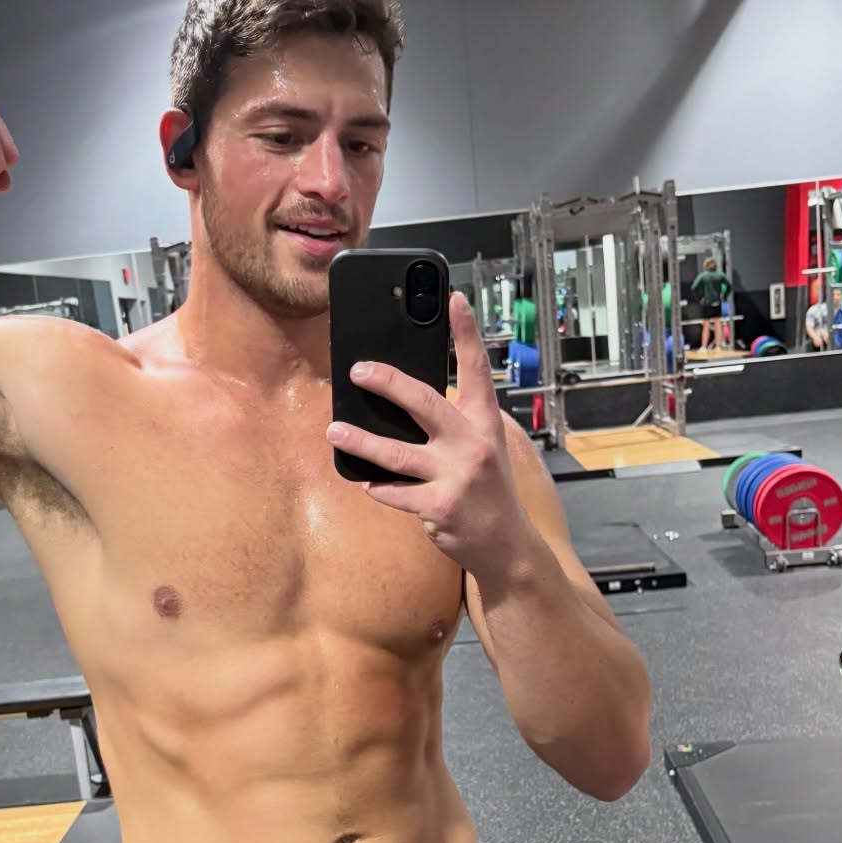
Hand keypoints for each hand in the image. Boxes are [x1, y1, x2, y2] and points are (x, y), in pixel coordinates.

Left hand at [327, 292, 525, 575]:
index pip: (477, 369)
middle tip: (358, 370)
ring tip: (334, 430)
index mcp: (484, 423)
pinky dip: (378, 487)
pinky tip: (367, 483)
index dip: (465, 332)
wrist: (506, 545)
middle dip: (388, 382)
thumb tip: (406, 398)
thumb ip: (454, 422)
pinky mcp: (439, 506)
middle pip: (425, 403)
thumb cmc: (487, 491)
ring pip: (396, 453)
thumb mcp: (483, 448)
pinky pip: (395, 492)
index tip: (453, 298)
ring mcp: (456, 476)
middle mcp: (473, 444)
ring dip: (361, 440)